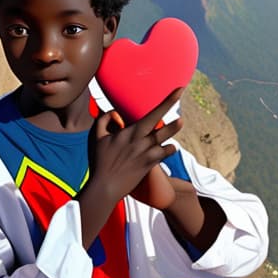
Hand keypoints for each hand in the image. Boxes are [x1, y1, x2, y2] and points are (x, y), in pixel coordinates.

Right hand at [88, 88, 182, 205]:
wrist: (105, 187)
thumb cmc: (99, 161)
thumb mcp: (96, 137)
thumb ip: (103, 120)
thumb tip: (113, 112)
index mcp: (129, 132)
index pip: (151, 114)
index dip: (166, 102)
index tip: (178, 90)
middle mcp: (140, 141)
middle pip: (160, 122)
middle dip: (170, 107)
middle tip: (182, 92)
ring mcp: (146, 154)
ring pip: (164, 139)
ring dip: (173, 129)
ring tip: (181, 122)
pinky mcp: (149, 165)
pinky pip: (163, 154)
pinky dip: (168, 150)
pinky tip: (170, 147)